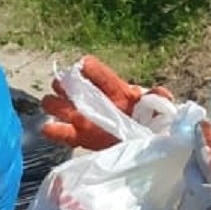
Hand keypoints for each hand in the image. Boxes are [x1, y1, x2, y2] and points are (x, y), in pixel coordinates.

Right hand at [40, 56, 174, 149]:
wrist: (147, 143)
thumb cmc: (151, 120)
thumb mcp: (158, 107)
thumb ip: (158, 98)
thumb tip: (161, 94)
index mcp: (114, 89)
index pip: (97, 72)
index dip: (89, 68)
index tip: (83, 66)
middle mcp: (93, 100)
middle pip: (68, 85)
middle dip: (64, 85)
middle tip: (68, 90)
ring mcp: (83, 119)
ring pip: (57, 105)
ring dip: (55, 105)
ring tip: (59, 109)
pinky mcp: (79, 137)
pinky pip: (61, 133)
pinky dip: (52, 130)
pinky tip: (49, 128)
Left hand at [176, 123, 210, 209]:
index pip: (205, 149)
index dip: (203, 135)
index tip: (202, 126)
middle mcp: (199, 192)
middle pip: (191, 168)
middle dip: (198, 160)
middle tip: (208, 157)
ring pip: (189, 189)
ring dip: (198, 184)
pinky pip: (188, 208)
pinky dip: (196, 203)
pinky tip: (208, 207)